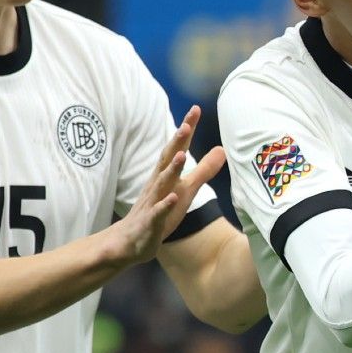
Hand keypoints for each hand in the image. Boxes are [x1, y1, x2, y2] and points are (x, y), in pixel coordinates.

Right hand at [107, 106, 224, 265]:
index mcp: (165, 176)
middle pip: (167, 160)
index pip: (177, 148)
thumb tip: (222, 149)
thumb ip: (204, 170)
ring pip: (161, 184)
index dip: (186, 130)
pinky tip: (172, 198)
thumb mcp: (186, 189)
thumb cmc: (159, 211)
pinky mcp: (149, 224)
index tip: (196, 109)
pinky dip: (164, 206)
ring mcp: (152, 203)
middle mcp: (157, 185)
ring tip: (182, 155)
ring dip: (171, 170)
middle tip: (187, 124)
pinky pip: (157, 214)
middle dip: (177, 143)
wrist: (129, 243)